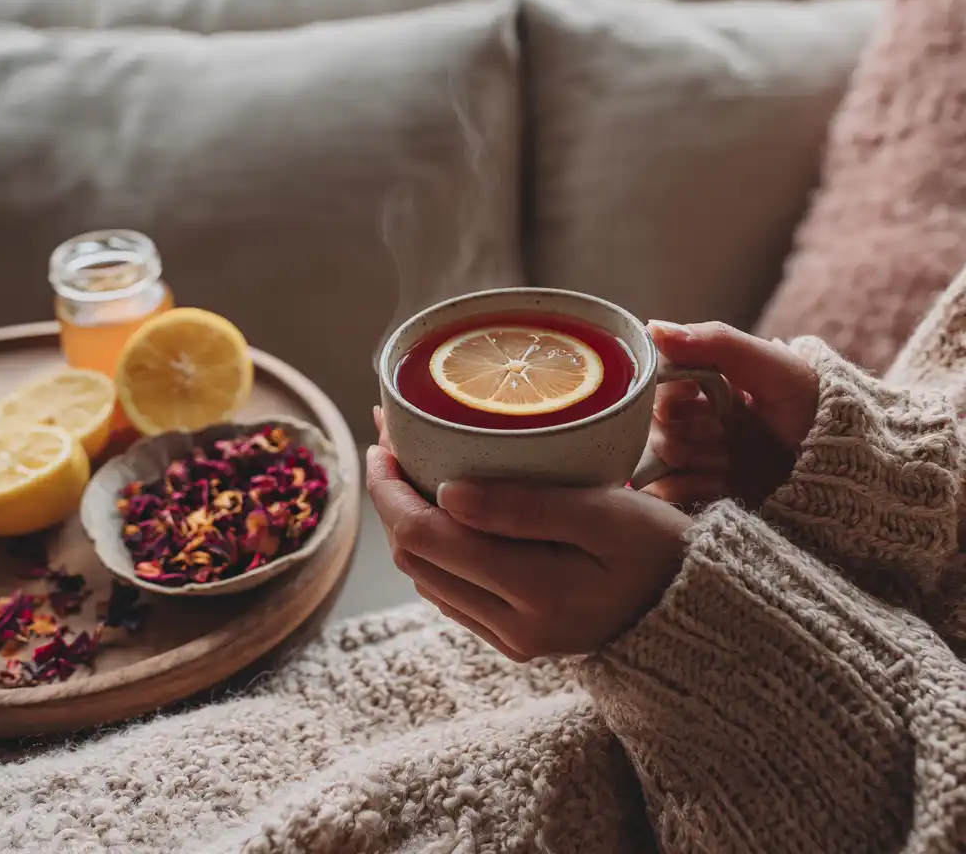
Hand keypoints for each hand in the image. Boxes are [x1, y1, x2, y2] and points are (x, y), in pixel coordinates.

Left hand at [367, 410, 688, 660]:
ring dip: (410, 521)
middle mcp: (512, 626)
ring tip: (412, 465)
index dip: (389, 489)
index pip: (425, 538)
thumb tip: (446, 493)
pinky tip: (446, 509)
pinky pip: (453, 592)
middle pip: (416, 558)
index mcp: (533, 592)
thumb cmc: (660, 548)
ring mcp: (512, 637)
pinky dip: (436, 547)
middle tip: (393, 441)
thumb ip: (526, 506)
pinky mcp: (516, 636)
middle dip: (392, 497)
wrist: (696, 608)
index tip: (382, 442)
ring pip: (428, 576)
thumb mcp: (607, 513)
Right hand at [644, 321, 818, 508]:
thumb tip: (653, 327)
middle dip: (684, 429)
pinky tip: (722, 484)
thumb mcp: (771, 365)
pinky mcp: (700, 494)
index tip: (695, 393)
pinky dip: (688, 488)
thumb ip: (714, 341)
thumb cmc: (814, 407)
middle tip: (721, 432)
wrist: (850, 469)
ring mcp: (696, 459)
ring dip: (691, 458)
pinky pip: (663, 492)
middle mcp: (694, 420)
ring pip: (656, 457)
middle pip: (650, 423)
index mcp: (705, 385)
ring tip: (729, 459)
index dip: (669, 391)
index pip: (656, 385)